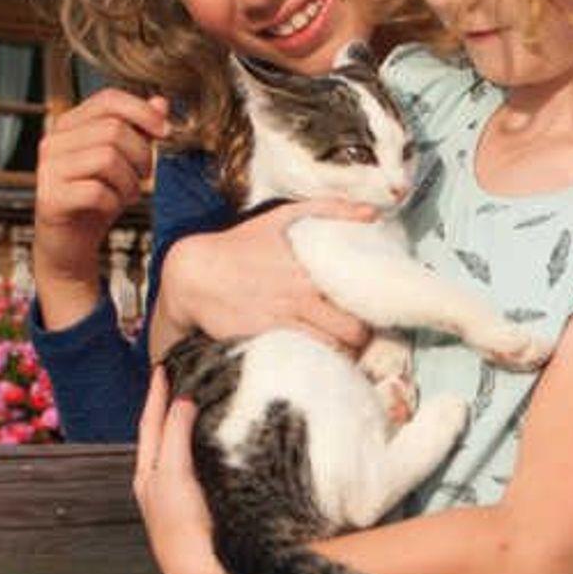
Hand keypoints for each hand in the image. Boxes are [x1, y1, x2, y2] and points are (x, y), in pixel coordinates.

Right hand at [33, 89, 173, 328]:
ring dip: (129, 181)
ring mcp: (48, 169)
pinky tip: (112, 207)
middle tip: (144, 175)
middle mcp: (53, 141)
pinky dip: (114, 201)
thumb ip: (140, 130)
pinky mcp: (50, 199)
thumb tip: (162, 103)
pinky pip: (96, 191)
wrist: (70, 244)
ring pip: (107, 158)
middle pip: (113, 129)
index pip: (109, 99)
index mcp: (70, 124)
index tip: (166, 132)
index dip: (143, 111)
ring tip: (128, 193)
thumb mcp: (125, 161)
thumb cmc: (98, 197)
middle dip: (141, 155)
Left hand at [133, 369, 263, 573]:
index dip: (156, 396)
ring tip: (196, 406)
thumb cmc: (182, 522)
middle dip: (166, 411)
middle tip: (176, 382)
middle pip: (160, 438)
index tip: (162, 368)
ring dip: (183, 429)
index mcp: (149, 476)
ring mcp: (181, 499)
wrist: (202, 573)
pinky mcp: (202, 509)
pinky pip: (198, 467)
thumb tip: (182, 402)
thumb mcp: (173, 473)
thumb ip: (175, 435)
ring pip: (178, 453)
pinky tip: (216, 446)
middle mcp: (160, 486)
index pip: (150, 425)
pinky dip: (200, 448)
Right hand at [153, 201, 377, 357]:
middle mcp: (299, 300)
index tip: (378, 313)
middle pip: (351, 333)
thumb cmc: (241, 244)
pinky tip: (316, 361)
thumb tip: (372, 212)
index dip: (376, 311)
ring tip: (342, 352)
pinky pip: (301, 361)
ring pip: (330, 353)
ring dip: (341, 356)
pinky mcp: (263, 343)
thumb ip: (330, 209)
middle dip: (362, 340)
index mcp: (310, 271)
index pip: (360, 299)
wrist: (194, 274)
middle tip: (361, 338)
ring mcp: (281, 324)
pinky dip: (314, 364)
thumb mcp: (282, 216)